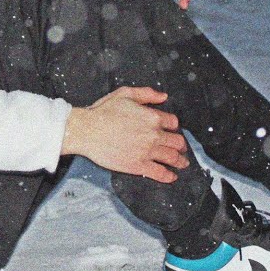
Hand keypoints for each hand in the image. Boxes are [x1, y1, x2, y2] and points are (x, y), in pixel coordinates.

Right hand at [61, 86, 189, 183]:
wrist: (87, 131)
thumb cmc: (102, 112)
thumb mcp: (125, 94)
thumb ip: (146, 94)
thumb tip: (163, 96)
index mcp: (152, 117)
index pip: (173, 122)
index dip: (173, 126)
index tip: (172, 130)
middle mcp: (154, 135)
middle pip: (177, 142)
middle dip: (181, 145)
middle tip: (181, 148)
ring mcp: (147, 151)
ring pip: (172, 158)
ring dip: (180, 161)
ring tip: (182, 164)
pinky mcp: (138, 166)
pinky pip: (160, 173)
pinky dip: (168, 176)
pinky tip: (172, 176)